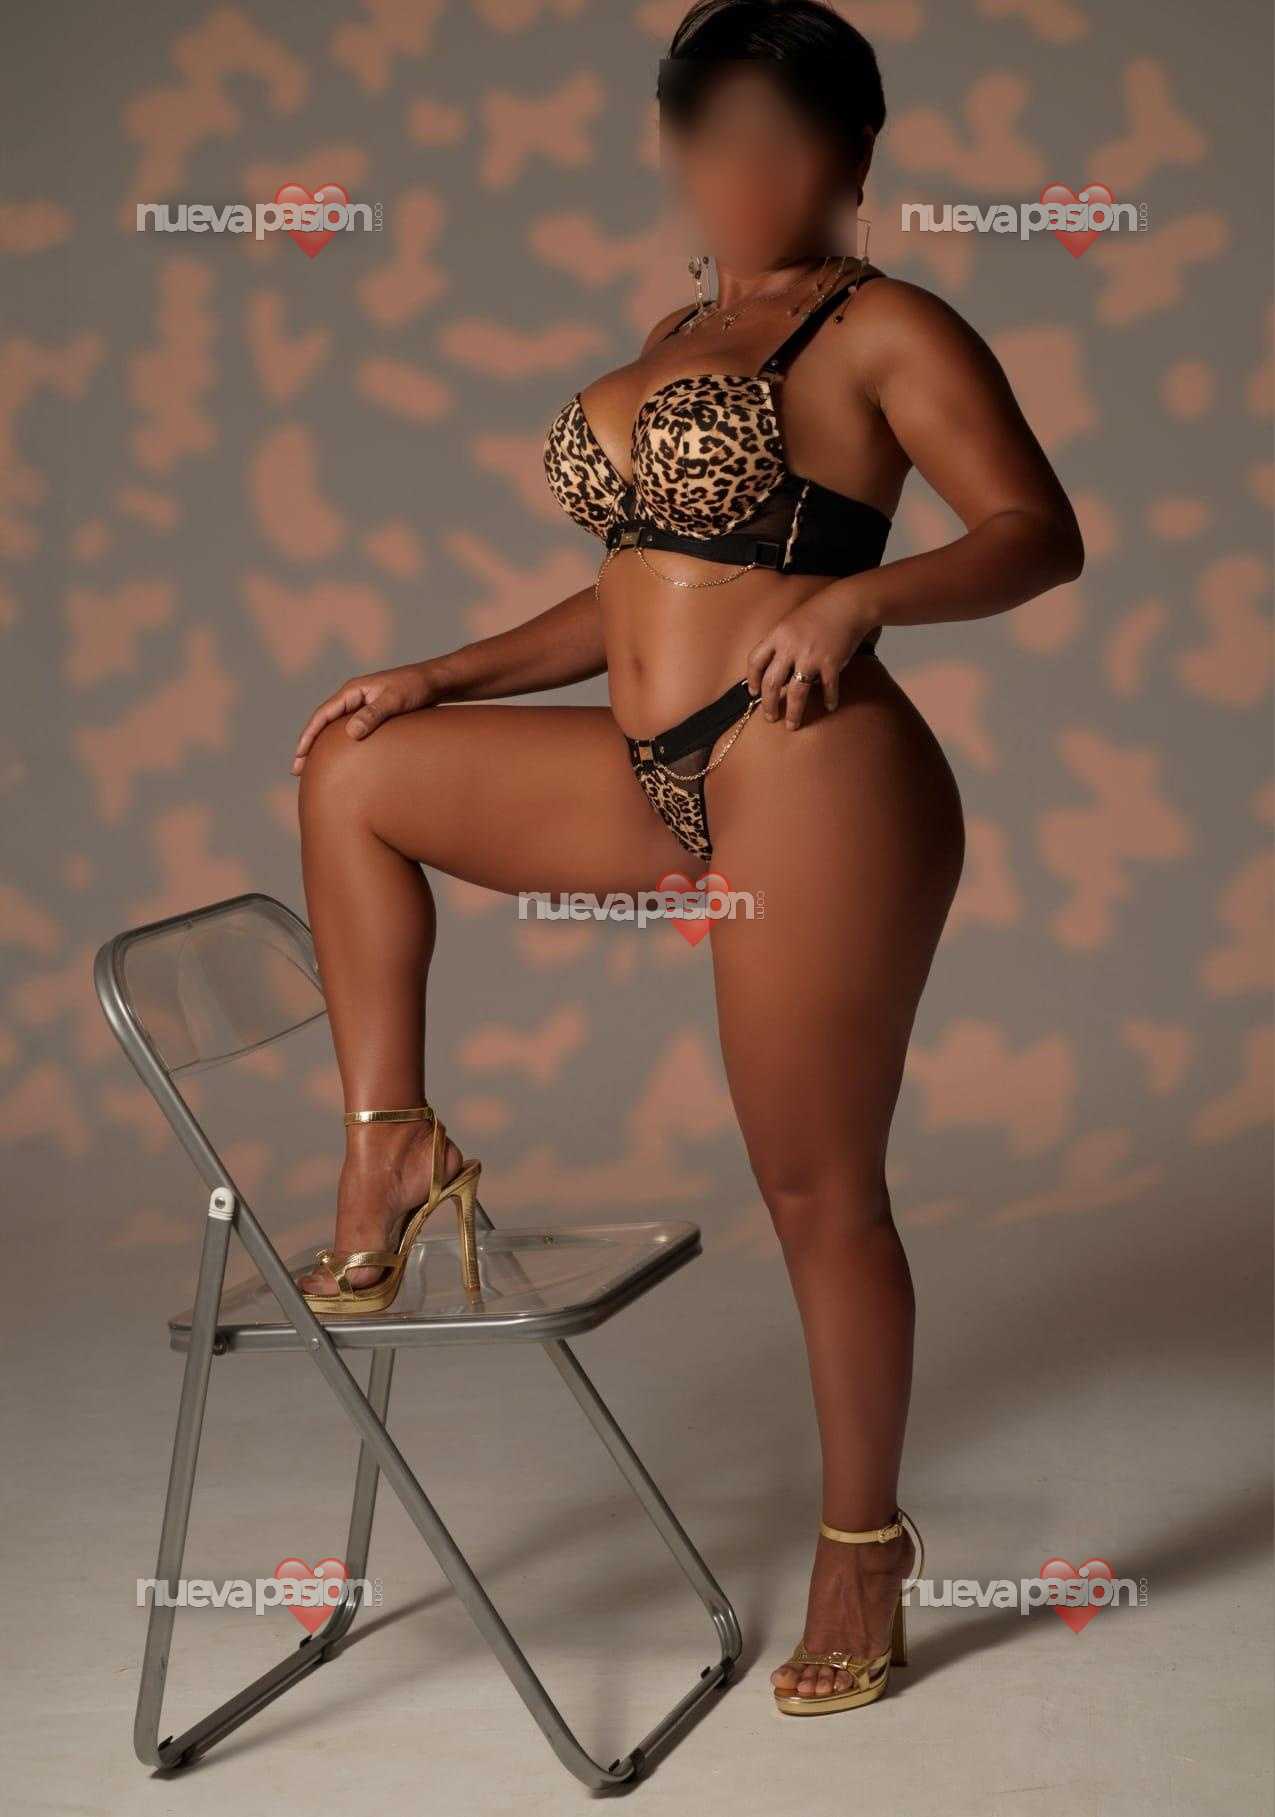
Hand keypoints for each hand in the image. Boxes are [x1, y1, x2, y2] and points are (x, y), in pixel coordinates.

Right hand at [292, 660, 446, 772]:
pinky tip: (341, 759)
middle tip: (297, 770)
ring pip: (334, 728)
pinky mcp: (372, 713)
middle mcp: (353, 697)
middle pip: (323, 723)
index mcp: (352, 690)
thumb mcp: (394, 701)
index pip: (322, 715)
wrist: (435, 681)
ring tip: (313, 768)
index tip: (299, 756)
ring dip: (322, 746)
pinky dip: (340, 744)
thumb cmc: (416, 688)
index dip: (308, 736)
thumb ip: (373, 715)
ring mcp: (362, 705)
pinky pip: (349, 730)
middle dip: (309, 745)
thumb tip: (350, 733)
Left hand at [746, 583, 879, 728]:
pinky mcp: (831, 663)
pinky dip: (829, 699)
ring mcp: (811, 657)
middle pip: (772, 683)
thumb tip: (776, 672)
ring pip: (796, 692)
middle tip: (771, 717)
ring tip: (793, 724)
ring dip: (794, 712)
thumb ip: (780, 644)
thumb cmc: (819, 613)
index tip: (754, 693)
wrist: (847, 604)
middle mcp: (790, 648)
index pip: (755, 661)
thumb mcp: (791, 623)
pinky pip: (827, 688)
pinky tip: (830, 705)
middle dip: (769, 705)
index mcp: (777, 636)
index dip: (752, 679)